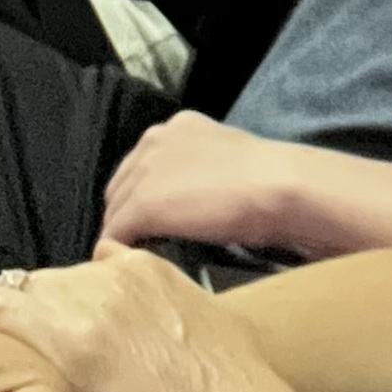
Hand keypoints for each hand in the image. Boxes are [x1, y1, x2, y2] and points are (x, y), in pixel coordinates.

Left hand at [0, 249, 317, 391]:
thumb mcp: (208, 344)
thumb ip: (165, 327)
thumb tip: (137, 342)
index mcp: (150, 272)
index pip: (65, 280)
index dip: (41, 319)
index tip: (26, 357)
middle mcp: (122, 272)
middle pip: (31, 287)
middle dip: (10, 329)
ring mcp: (101, 303)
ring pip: (9, 301)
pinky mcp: (83, 347)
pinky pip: (2, 328)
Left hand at [100, 112, 305, 250]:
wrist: (276, 186)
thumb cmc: (268, 177)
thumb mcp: (228, 158)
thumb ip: (202, 168)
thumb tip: (196, 195)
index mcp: (177, 127)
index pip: (142, 164)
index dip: (145, 193)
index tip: (157, 216)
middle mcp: (154, 140)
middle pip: (121, 185)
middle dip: (128, 211)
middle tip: (144, 239)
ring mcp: (145, 172)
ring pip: (115, 210)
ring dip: (123, 233)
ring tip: (137, 255)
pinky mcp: (143, 205)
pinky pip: (116, 234)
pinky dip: (120, 251)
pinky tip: (131, 265)